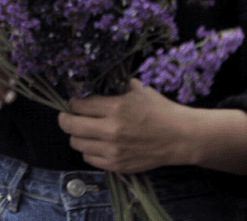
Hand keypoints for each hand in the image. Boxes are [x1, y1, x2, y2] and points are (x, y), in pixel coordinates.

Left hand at [59, 80, 189, 173]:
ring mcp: (113, 150)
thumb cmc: (161, 111)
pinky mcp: (117, 165)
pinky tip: (96, 143)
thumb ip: (117, 86)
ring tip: (85, 129)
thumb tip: (100, 82)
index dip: (74, 102)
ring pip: (77, 143)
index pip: (78, 105)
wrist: (180, 137)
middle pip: (70, 125)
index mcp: (116, 108)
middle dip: (65, 118)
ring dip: (78, 135)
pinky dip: (89, 150)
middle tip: (67, 115)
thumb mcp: (139, 90)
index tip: (76, 102)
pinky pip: (89, 158)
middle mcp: (111, 130)